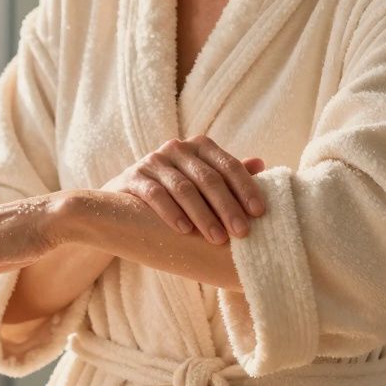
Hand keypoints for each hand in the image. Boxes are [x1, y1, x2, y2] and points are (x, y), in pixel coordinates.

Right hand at [104, 135, 265, 243]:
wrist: (124, 204)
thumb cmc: (174, 194)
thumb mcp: (201, 183)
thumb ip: (227, 175)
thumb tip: (261, 164)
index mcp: (200, 146)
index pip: (228, 165)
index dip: (246, 188)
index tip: (259, 213)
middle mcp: (177, 148)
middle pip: (208, 178)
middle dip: (227, 206)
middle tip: (242, 232)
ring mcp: (154, 161)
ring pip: (184, 188)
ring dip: (203, 215)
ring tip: (217, 238)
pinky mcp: (134, 177)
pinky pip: (155, 194)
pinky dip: (171, 213)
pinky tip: (184, 230)